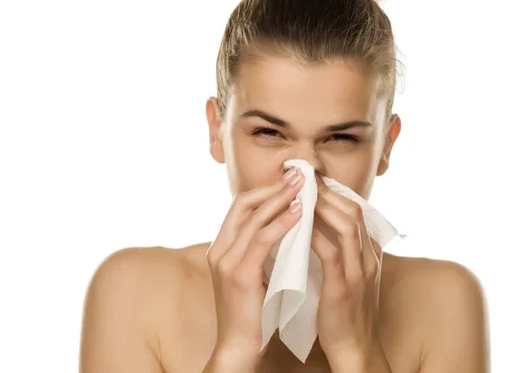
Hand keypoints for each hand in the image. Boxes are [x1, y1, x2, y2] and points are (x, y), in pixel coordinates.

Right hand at [203, 167, 303, 370]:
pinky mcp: (239, 274)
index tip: (290, 181)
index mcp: (221, 248)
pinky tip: (300, 213)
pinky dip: (282, 222)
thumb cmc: (252, 314)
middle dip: (273, 187)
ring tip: (303, 187)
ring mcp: (226, 261)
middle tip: (299, 175)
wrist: (238, 348)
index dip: (265, 190)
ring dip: (280, 198)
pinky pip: (262, 239)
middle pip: (244, 204)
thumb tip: (284, 228)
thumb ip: (260, 252)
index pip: (240, 207)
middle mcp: (219, 250)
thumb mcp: (252, 275)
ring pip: (253, 217)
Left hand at [310, 174, 384, 364]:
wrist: (356, 348)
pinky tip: (296, 227)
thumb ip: (339, 249)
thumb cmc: (344, 310)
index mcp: (370, 251)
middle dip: (327, 192)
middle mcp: (369, 256)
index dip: (333, 191)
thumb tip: (314, 224)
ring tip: (298, 196)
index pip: (355, 209)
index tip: (310, 181)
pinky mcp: (344, 287)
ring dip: (321, 207)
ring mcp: (359, 271)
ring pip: (346, 225)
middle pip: (353, 210)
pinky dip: (314, 236)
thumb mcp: (348, 274)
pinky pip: (331, 253)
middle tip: (301, 180)